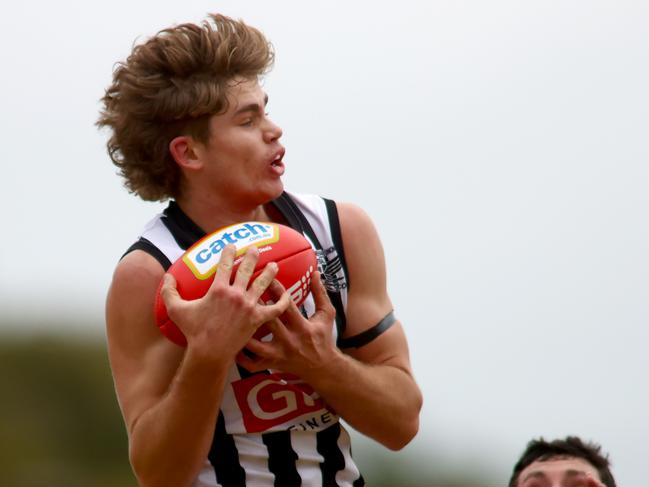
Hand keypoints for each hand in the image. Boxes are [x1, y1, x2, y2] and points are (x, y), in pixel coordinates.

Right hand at [160, 245, 290, 360]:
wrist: (210, 352)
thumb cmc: (193, 331)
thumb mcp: (176, 310)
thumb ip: (169, 291)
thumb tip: (167, 276)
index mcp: (218, 289)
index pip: (225, 264)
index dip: (228, 252)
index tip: (231, 245)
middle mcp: (236, 294)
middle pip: (247, 269)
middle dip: (252, 256)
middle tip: (256, 249)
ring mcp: (249, 306)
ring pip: (263, 284)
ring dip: (270, 273)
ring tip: (274, 265)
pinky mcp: (258, 319)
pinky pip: (275, 308)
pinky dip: (282, 301)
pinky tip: (287, 295)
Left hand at [237, 271, 339, 376]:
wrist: (323, 368)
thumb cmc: (323, 338)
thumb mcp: (326, 314)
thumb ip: (320, 293)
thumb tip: (315, 273)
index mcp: (302, 327)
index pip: (287, 306)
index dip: (276, 290)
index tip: (267, 276)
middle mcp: (289, 341)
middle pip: (268, 322)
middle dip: (255, 306)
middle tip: (243, 290)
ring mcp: (278, 354)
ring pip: (255, 345)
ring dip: (243, 331)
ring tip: (232, 317)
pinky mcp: (272, 364)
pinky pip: (252, 363)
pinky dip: (241, 356)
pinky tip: (233, 343)